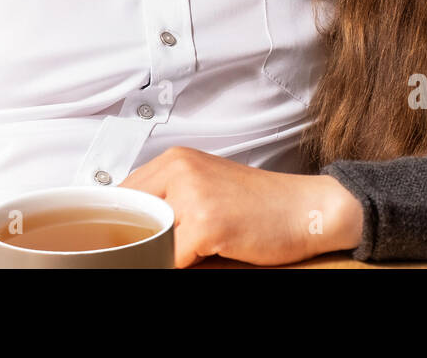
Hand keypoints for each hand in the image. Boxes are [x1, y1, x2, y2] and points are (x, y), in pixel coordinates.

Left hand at [118, 146, 363, 267]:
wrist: (309, 209)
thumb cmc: (262, 205)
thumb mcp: (207, 187)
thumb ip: (169, 199)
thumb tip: (127, 231)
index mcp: (175, 159)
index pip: (122, 194)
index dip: (120, 224)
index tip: (117, 244)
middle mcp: (179, 170)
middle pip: (129, 217)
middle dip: (132, 243)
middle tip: (139, 257)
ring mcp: (192, 196)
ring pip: (149, 240)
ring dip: (158, 256)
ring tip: (183, 256)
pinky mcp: (207, 224)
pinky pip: (173, 259)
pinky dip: (180, 267)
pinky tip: (200, 262)